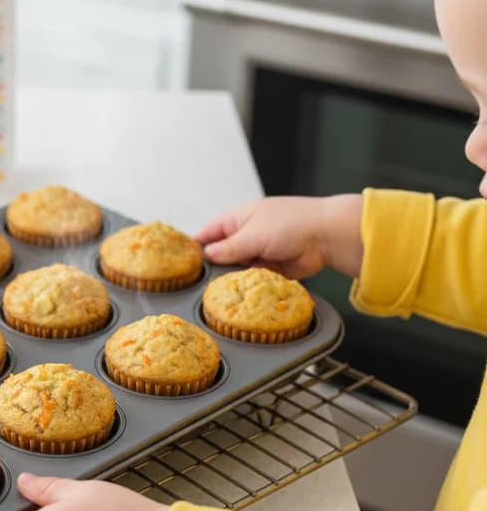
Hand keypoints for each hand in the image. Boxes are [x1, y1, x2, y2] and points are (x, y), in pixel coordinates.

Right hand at [195, 194, 362, 279]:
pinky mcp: (271, 268)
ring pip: (236, 268)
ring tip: (220, 290)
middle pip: (222, 252)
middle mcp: (248, 234)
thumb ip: (228, 248)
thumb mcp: (252, 235)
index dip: (196, 245)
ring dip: (233, 277)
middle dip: (215, 265)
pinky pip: (253, 278)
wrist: (327, 237)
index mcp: (239, 218)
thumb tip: (207, 255)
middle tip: (201, 281)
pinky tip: (241, 292)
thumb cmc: (292, 224)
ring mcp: (260, 251)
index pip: (210, 231)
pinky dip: (249, 284)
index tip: (183, 260)